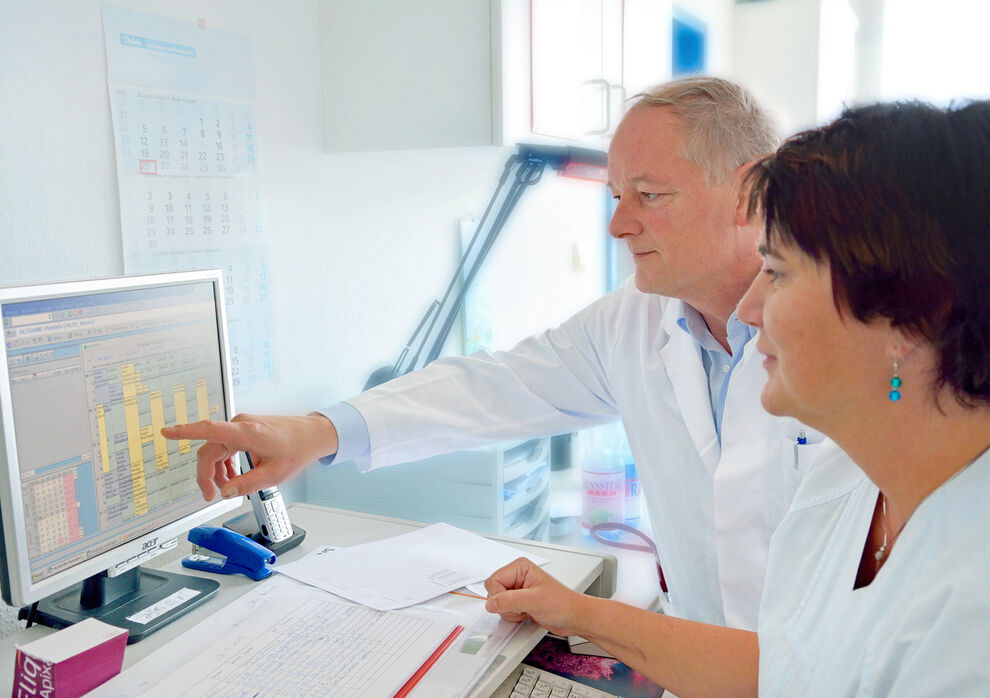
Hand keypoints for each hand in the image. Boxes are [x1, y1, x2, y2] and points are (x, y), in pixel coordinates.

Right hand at [161, 413, 337, 500]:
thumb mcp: (273, 475)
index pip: (209, 430)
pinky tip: (233, 476)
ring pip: (216, 449)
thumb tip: (225, 492)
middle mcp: (241, 425)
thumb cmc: (297, 449)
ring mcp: (242, 425)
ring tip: (228, 487)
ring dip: (217, 470)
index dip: (185, 432)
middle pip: (209, 450)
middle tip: (210, 496)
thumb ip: (247, 484)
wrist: (313, 434)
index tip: (166, 432)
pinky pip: (225, 445)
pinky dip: (225, 462)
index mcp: (246, 433)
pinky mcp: (244, 429)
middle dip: (206, 474)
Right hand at [484, 558, 588, 636]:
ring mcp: (517, 589)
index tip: (514, 604)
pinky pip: (504, 609)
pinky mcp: (518, 601)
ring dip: (509, 612)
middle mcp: (517, 576)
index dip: (500, 596)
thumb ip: (510, 601)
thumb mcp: (535, 601)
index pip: (494, 581)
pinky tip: (526, 614)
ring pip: (497, 602)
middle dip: (505, 605)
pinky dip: (512, 616)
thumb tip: (491, 603)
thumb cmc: (562, 604)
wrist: (574, 617)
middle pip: (493, 592)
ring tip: (527, 610)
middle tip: (522, 607)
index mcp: (520, 567)